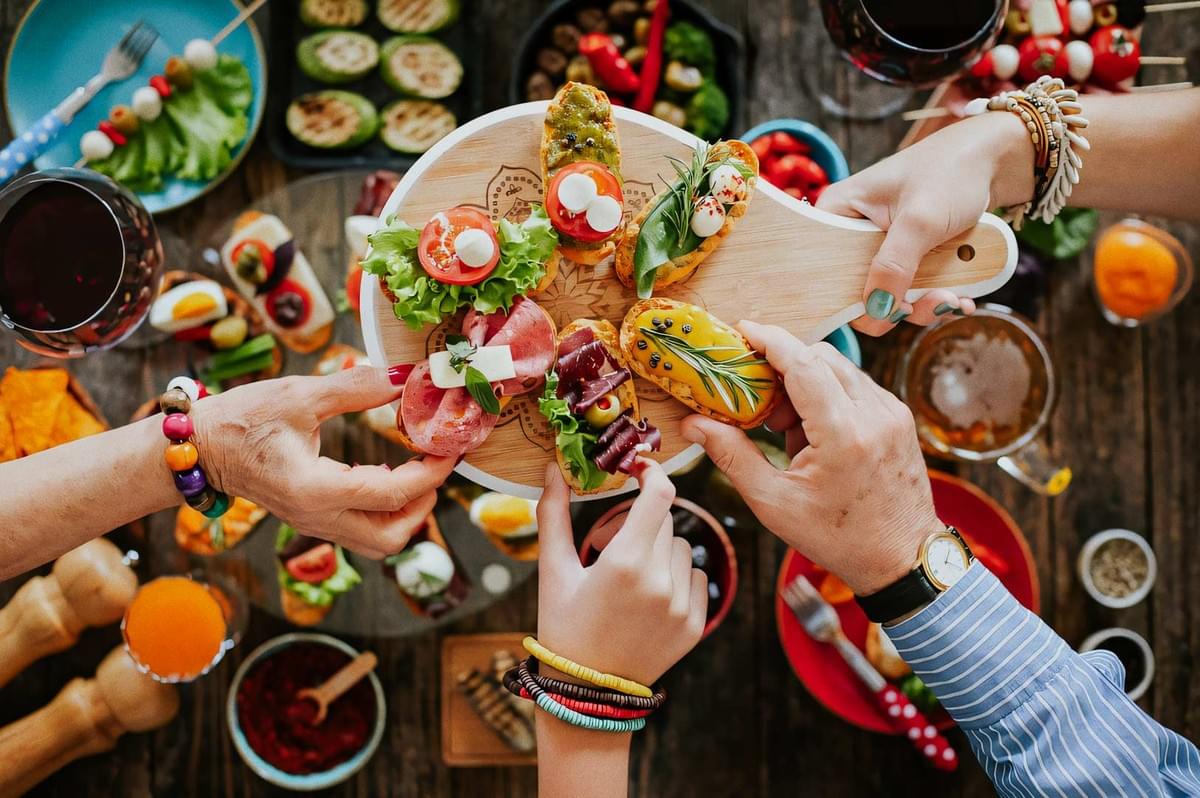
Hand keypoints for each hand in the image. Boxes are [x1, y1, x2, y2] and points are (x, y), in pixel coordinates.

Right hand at [191, 367, 454, 557]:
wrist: (196, 447)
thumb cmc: (241, 418)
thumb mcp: (299, 395)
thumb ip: (355, 388)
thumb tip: (404, 377)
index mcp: (314, 490)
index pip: (391, 494)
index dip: (429, 473)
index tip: (450, 449)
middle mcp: (317, 518)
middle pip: (391, 537)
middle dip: (424, 504)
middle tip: (437, 464)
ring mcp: (314, 524)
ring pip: (378, 541)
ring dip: (408, 512)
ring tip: (418, 470)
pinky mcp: (312, 520)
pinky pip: (361, 530)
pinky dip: (386, 509)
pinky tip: (389, 474)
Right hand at [535, 461, 706, 685]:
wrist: (586, 690)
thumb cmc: (563, 625)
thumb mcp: (553, 570)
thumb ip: (553, 514)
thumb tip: (553, 469)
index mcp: (624, 563)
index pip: (659, 495)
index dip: (653, 474)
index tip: (640, 470)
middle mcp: (659, 582)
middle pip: (664, 520)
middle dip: (639, 522)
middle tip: (610, 546)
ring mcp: (681, 606)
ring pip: (681, 547)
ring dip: (659, 550)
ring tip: (630, 576)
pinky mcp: (695, 625)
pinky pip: (697, 577)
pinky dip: (677, 578)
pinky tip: (649, 597)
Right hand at [680, 322, 940, 595]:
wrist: (902, 558)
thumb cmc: (838, 538)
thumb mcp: (774, 503)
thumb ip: (732, 456)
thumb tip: (694, 425)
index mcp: (843, 435)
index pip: (803, 364)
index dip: (770, 340)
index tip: (742, 330)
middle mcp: (874, 414)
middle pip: (820, 358)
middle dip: (783, 367)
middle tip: (757, 400)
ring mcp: (892, 413)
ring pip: (839, 369)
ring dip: (805, 384)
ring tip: (784, 429)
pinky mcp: (899, 418)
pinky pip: (856, 387)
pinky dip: (828, 397)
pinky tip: (813, 436)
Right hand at [816, 111, 1034, 335]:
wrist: (996, 157)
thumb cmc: (952, 170)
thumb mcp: (920, 220)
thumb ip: (894, 266)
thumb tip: (877, 311)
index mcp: (837, 213)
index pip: (824, 270)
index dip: (849, 298)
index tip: (887, 307)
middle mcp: (851, 232)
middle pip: (857, 289)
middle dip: (895, 306)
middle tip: (930, 304)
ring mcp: (881, 245)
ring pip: (888, 295)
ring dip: (922, 305)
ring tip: (952, 300)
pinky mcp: (907, 254)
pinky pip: (910, 289)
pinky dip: (935, 298)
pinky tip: (960, 298)